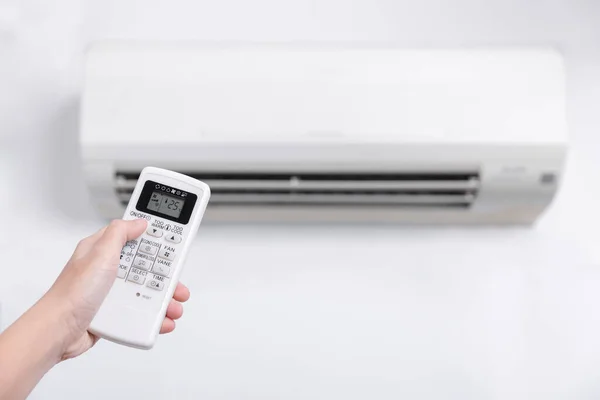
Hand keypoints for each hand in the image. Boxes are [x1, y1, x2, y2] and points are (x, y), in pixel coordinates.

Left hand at [45, 219, 190, 359]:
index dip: (155, 238)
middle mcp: (109, 270)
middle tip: (177, 282)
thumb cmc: (72, 293)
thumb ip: (120, 233)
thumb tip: (139, 221)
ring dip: (165, 299)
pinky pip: (141, 312)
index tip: (173, 243)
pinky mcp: (115, 312)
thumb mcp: (99, 253)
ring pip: (147, 291)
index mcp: (104, 250)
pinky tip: (162, 320)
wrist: (58, 331)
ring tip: (174, 305)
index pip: (135, 237)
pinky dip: (155, 316)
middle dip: (167, 275)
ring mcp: (112, 292)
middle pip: (147, 267)